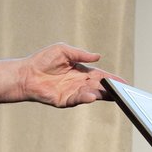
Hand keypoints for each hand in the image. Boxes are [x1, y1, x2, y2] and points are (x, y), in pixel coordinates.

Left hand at [0, 43, 121, 106]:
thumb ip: (80, 54)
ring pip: (91, 94)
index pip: (101, 76)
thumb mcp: (63, 50)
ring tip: (110, 93)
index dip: (113, 79)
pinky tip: (91, 95)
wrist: (26, 73)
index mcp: (82, 72)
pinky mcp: (64, 101)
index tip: (124, 83)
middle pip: (99, 87)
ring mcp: (72, 93)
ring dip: (100, 94)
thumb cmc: (43, 60)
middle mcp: (79, 83)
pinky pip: (77, 100)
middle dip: (111, 89)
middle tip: (123, 91)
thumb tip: (98, 57)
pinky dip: (85, 98)